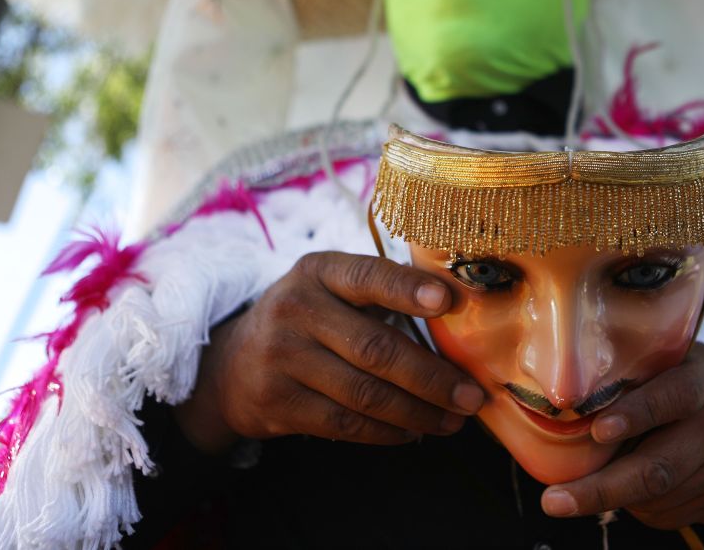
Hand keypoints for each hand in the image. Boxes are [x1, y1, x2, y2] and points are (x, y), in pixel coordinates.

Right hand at [174, 251, 484, 452]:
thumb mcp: (332, 289)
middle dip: (432, 377)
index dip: (407, 289)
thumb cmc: (310, 319)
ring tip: (453, 421)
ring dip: (417, 413)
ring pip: (365, 394)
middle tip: (472, 397)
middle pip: (375, 348)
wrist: (231, 364)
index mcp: (319, 271)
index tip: (447, 301)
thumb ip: (382, 295)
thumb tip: (461, 319)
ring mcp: (281, 357)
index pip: (367, 277)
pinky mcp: (276, 401)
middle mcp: (295, 309)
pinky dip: (386, 432)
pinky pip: (344, 424)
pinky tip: (413, 432)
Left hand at [540, 343, 703, 528]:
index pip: (674, 397)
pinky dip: (640, 508)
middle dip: (602, 488)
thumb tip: (570, 401)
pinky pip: (669, 515)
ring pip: (658, 498)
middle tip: (555, 500)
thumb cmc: (695, 383)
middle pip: (659, 467)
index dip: (637, 414)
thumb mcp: (675, 361)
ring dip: (617, 497)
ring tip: (592, 484)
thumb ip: (635, 374)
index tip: (598, 430)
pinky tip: (633, 488)